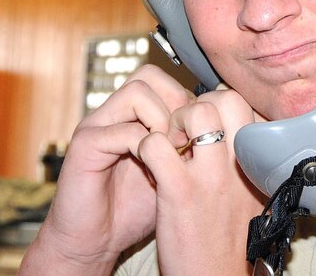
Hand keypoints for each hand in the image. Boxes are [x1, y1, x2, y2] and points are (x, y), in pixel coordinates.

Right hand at [21, 65, 192, 274]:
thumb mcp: (174, 173)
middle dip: (178, 104)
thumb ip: (192, 147)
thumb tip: (230, 129)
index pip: (167, 81)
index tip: (202, 134)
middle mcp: (115, 112)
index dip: (191, 101)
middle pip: (150, 76)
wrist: (95, 240)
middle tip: (188, 139)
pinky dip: (144, 146)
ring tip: (172, 151)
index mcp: (135, 114)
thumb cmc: (137, 209)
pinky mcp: (85, 146)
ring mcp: (98, 125)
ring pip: (136, 92)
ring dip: (162, 120)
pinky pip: (120, 130)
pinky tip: (154, 169)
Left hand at [140, 87, 265, 275]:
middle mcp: (241, 163)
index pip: (246, 105)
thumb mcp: (252, 193)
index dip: (220, 106)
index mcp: (259, 162)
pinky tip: (150, 162)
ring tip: (169, 141)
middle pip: (226, 97)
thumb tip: (239, 128)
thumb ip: (248, 160)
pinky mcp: (180, 192)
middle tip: (185, 128)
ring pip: (196, 110)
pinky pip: (157, 144)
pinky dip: (147, 145)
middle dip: (199, 102)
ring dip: (175, 118)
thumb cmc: (230, 237)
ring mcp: (212, 176)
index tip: (208, 123)